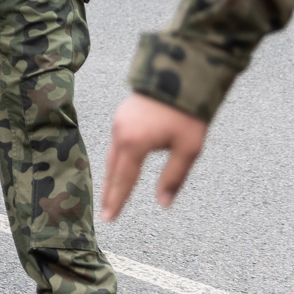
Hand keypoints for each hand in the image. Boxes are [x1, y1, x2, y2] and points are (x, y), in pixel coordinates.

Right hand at [100, 94, 208, 220]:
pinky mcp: (123, 115)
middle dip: (109, 192)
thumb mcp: (188, 149)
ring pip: (112, 156)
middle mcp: (121, 134)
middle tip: (105, 211)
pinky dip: (115, 159)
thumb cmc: (188, 113)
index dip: (116, 201)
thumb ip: (174, 177)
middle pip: (112, 170)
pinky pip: (115, 143)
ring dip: (111, 176)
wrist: (180, 74)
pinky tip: (120, 165)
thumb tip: (164, 203)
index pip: (123, 181)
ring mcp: (119, 122)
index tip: (109, 219)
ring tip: (110, 192)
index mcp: (135, 144)